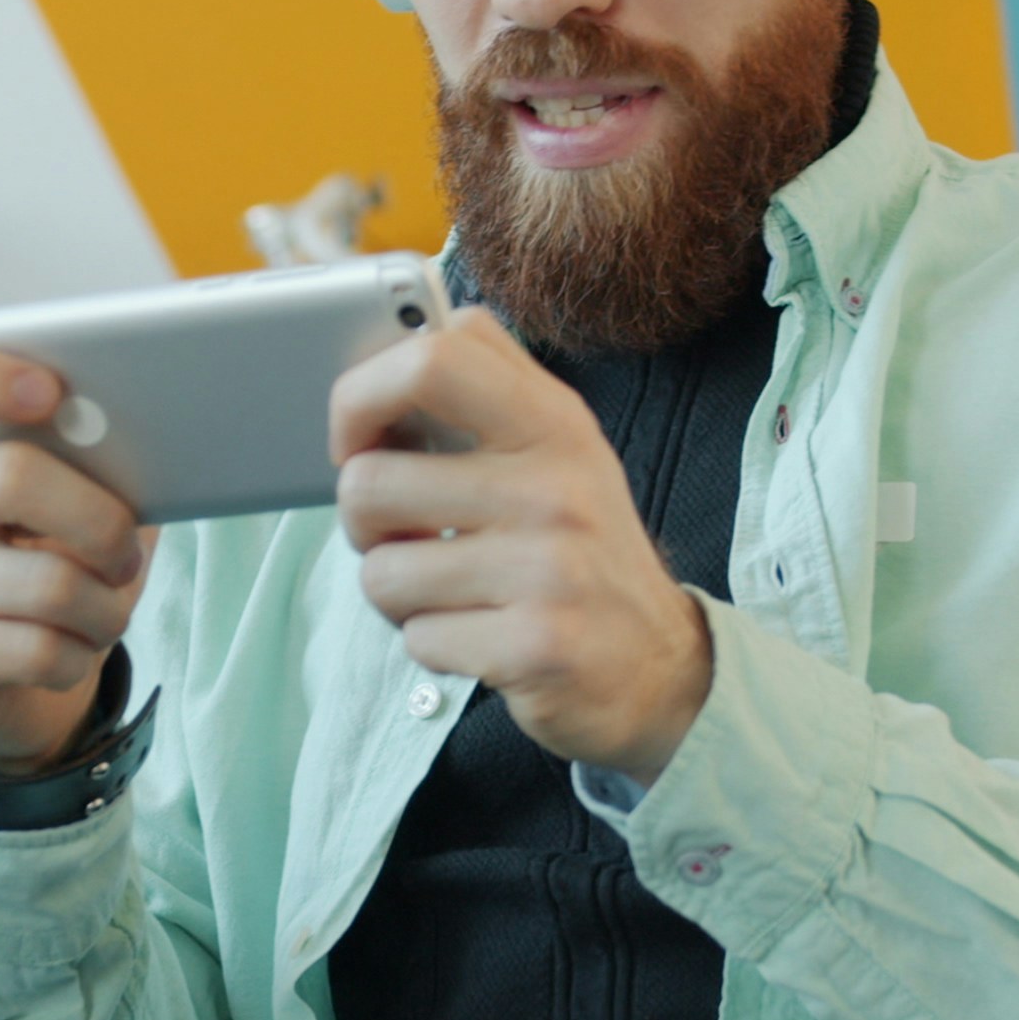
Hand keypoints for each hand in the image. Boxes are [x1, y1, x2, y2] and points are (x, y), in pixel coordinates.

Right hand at [0, 346, 156, 773]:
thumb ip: (98, 458)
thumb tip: (143, 432)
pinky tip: (70, 653)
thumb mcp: (86, 504)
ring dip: (105, 607)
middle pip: (10, 477)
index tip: (50, 390)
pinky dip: (79, 657)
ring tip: (106, 612)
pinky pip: (33, 650)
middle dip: (102, 521)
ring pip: (44, 582)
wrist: (25, 683)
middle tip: (126, 553)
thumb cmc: (63, 568)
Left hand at [327, 309, 710, 782]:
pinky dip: (434, 645)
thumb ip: (489, 392)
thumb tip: (390, 352)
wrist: (660, 667)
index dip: (361, 395)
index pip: (432, 357)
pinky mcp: (538, 644)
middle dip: (362, 527)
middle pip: (368, 483)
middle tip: (404, 541)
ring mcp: (551, 567)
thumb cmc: (579, 552)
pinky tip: (482, 638)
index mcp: (554, 421)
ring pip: (381, 572)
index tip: (358, 440)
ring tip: (450, 594)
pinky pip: (419, 638)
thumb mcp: (558, 453)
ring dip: (397, 597)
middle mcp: (557, 485)